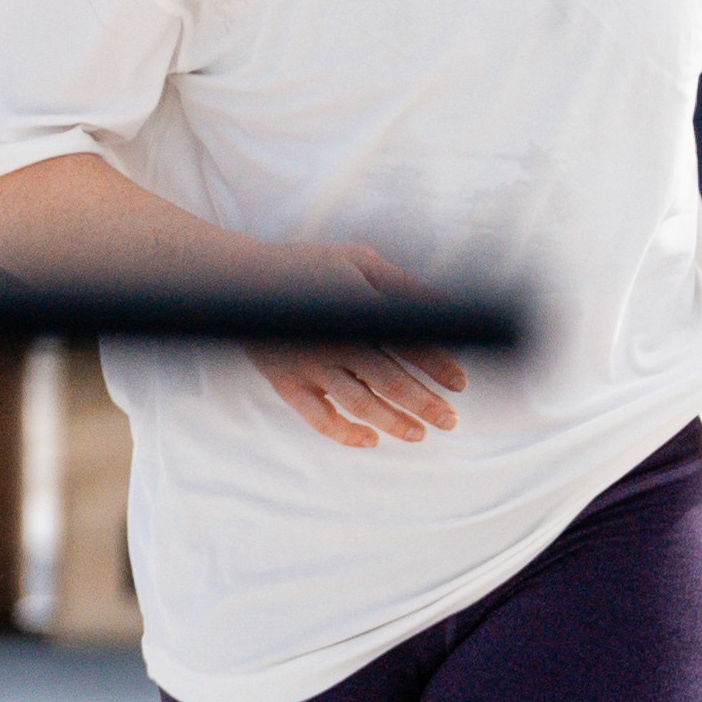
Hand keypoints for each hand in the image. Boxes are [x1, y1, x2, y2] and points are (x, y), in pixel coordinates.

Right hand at [250, 243, 468, 448]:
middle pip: (389, 378)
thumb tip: (445, 306)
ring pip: (359, 402)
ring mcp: (309, 364)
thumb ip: (401, 285)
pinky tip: (370, 440)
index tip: (460, 383)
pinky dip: (345, 433)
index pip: (408, 341)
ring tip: (419, 434)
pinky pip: (318, 418)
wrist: (241, 278)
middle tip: (451, 421)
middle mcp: (335, 339)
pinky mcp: (287, 383)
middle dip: (425, 402)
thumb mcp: (358, 260)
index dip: (438, 364)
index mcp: (357, 307)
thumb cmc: (307, 265)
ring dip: (393, 421)